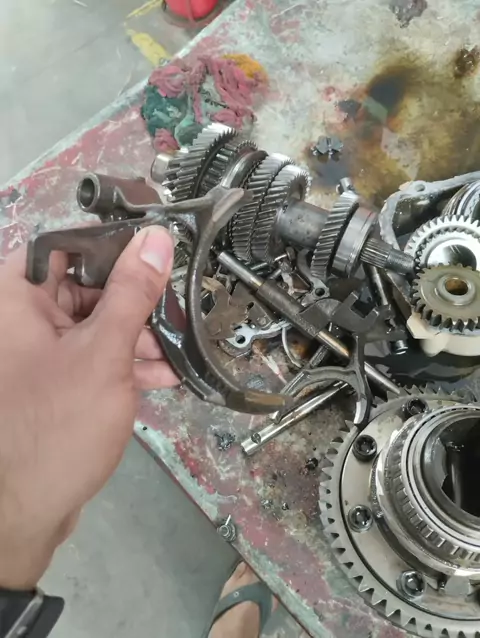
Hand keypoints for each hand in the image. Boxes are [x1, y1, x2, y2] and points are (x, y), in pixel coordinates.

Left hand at [0, 226, 177, 589]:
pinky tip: (161, 377)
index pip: (66, 244)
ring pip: (96, 324)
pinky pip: (93, 356)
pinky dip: (125, 364)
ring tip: (175, 354)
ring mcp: (39, 351)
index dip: (113, 245)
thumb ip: (131, 293)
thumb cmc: (58, 426)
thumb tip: (155, 239)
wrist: (26, 512)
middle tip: (176, 313)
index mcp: (17, 296)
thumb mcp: (104, 353)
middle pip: (87, 287)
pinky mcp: (54, 379)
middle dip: (135, 304)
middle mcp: (22, 317)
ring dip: (137, 338)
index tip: (159, 251)